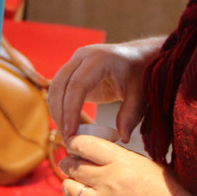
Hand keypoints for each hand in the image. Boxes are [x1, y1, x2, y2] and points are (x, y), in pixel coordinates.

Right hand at [48, 37, 164, 139]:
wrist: (140, 56)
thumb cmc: (142, 72)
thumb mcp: (140, 93)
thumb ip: (131, 115)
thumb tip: (122, 138)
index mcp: (99, 59)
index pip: (77, 85)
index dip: (70, 110)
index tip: (71, 133)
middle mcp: (82, 57)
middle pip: (59, 86)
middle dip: (60, 115)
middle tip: (68, 139)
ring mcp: (74, 63)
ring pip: (54, 89)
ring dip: (57, 113)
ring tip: (68, 135)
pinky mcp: (72, 73)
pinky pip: (59, 91)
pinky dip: (60, 109)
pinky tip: (69, 126)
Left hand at [59, 135, 193, 195]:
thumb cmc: (168, 194)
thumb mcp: (146, 165)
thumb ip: (120, 158)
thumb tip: (98, 155)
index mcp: (120, 161)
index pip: (82, 144)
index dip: (75, 143)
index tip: (75, 146)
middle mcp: (106, 180)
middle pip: (70, 165)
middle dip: (70, 163)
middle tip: (75, 166)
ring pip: (68, 187)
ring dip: (72, 185)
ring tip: (82, 186)